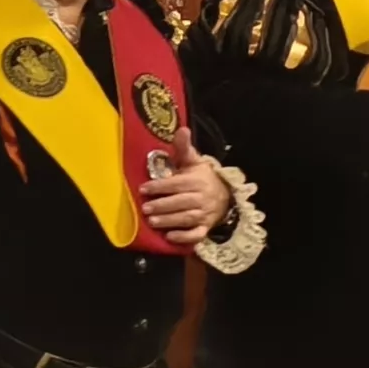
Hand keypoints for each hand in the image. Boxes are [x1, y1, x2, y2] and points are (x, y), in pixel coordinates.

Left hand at [138, 127, 230, 247]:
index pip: (177, 184)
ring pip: (186, 219)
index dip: (161, 187)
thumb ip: (184, 147)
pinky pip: (196, 235)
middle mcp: (202, 198)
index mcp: (197, 180)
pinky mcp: (205, 228)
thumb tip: (181, 129)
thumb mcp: (194, 161)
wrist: (225, 196)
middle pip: (181, 202)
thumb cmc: (202, 178)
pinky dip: (184, 238)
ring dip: (169, 221)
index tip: (144, 189)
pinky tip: (170, 237)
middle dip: (163, 206)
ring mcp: (204, 215)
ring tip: (152, 222)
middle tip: (145, 208)